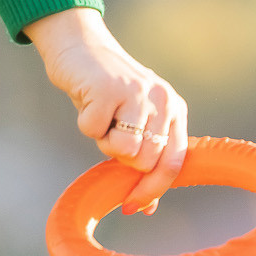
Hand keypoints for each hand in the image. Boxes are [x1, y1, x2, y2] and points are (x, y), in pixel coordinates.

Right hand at [24, 7, 187, 214]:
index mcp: (175, 110)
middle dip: (121, 157)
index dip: (153, 190)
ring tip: (102, 115)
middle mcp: (162, 100)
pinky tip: (88, 101)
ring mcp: (137, 93)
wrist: (81, 47)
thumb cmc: (108, 93)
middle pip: (145, 162)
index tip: (133, 207)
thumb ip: (146, 158)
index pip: (173, 163)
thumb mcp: (135, 122)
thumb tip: (146, 208)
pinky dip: (85, 122)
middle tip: (111, 131)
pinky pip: (94, 131)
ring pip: (123, 150)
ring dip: (103, 140)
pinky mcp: (109, 88)